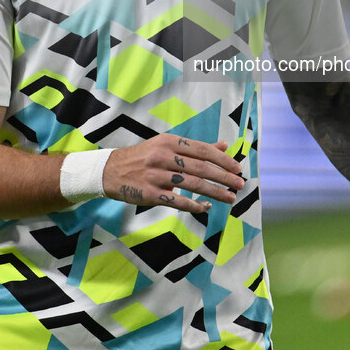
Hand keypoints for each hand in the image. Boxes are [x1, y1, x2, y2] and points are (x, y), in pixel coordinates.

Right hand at [102, 134, 244, 213]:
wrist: (110, 170)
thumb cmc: (143, 157)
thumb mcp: (166, 145)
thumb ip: (195, 148)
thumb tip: (224, 145)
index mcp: (169, 141)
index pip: (202, 150)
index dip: (223, 159)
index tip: (238, 168)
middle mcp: (163, 156)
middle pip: (200, 167)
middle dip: (224, 177)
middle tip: (240, 185)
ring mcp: (155, 175)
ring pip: (192, 184)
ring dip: (215, 193)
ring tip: (230, 198)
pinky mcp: (149, 193)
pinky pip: (177, 201)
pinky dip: (194, 205)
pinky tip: (206, 207)